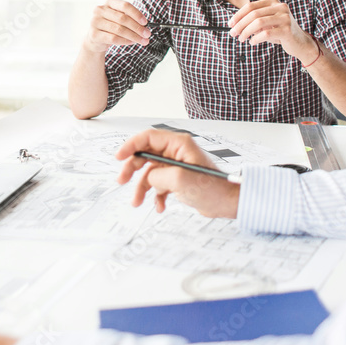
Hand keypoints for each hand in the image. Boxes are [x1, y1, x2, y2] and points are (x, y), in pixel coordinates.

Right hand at [83, 0, 150, 53]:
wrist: (95, 39)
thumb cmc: (110, 27)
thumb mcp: (119, 19)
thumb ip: (130, 19)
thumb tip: (145, 27)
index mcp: (109, 3)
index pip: (125, 5)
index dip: (136, 14)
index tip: (145, 22)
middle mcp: (100, 10)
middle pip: (123, 18)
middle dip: (137, 28)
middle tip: (147, 34)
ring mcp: (95, 22)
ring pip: (119, 29)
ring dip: (133, 36)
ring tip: (142, 40)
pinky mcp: (94, 34)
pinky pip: (113, 38)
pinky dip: (125, 41)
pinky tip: (131, 42)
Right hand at [115, 129, 239, 218]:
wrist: (226, 204)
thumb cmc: (212, 188)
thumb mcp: (180, 180)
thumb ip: (158, 175)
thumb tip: (148, 177)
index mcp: (179, 144)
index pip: (148, 137)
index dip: (131, 146)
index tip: (119, 157)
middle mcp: (176, 152)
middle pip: (145, 155)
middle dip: (132, 169)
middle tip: (122, 181)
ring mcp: (175, 166)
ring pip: (149, 173)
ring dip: (142, 188)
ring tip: (137, 202)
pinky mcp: (177, 179)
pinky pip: (158, 185)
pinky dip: (156, 196)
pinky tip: (160, 206)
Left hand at [228, 0, 317, 63]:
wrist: (300, 43)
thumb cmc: (280, 32)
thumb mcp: (267, 24)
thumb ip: (254, 21)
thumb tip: (235, 25)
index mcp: (274, 2)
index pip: (251, 6)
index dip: (238, 15)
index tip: (230, 24)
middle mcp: (280, 7)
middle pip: (253, 14)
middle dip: (240, 24)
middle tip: (233, 33)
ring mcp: (285, 18)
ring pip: (258, 23)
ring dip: (246, 32)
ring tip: (241, 39)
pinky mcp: (287, 30)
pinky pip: (265, 33)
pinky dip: (255, 39)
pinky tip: (252, 42)